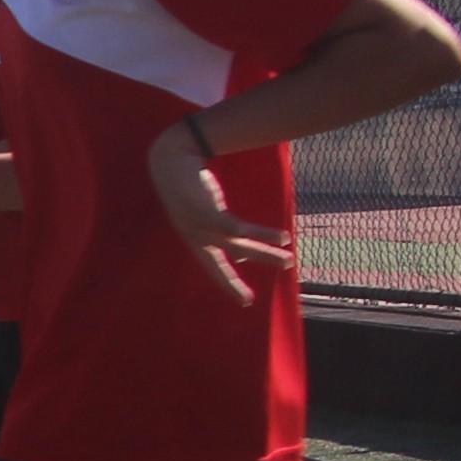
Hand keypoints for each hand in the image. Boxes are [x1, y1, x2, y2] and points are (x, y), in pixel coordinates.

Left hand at [149, 120, 292, 304]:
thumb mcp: (209, 213)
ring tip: (288, 259)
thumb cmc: (192, 187)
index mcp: (195, 239)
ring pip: (234, 245)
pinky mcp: (203, 209)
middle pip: (217, 264)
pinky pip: (234, 226)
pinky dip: (257, 233)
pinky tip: (279, 237)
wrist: (172, 159)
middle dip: (233, 283)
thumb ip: (223, 233)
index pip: (213, 267)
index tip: (246, 301)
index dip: (228, 284)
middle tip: (249, 301)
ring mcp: (196, 224)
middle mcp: (194, 236)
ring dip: (263, 253)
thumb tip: (240, 256)